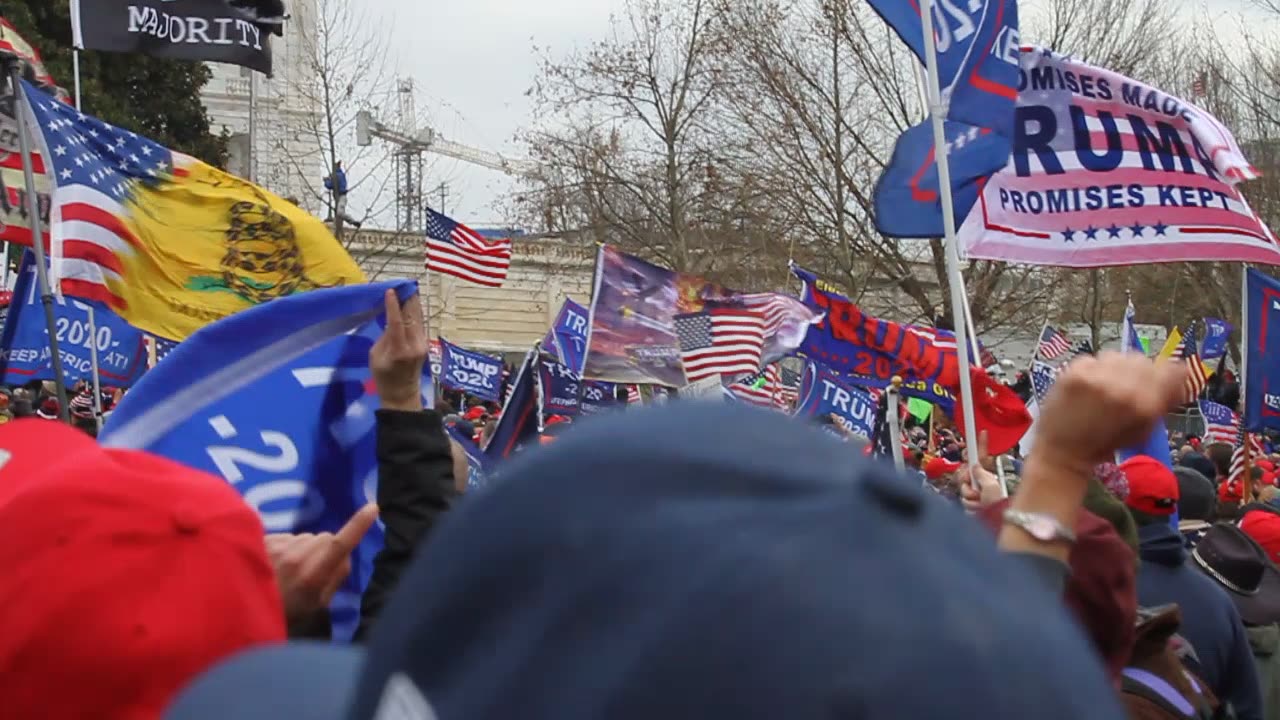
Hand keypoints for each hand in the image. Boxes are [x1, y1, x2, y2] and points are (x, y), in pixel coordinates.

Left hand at [264, 504, 378, 625]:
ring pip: (306, 537)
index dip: (358, 525)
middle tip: (314, 571)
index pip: (340, 545)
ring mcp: (277, 547)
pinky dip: (288, 548)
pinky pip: (288, 537)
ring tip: (290, 571)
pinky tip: (276, 565)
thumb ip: (335, 578)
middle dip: (326, 549)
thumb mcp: (316, 606)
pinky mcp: (263, 540)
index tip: (372, 508)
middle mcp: (295, 557)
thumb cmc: (284, 614)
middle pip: (325, 537)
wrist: (239, 610)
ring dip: (305, 548)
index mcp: (311, 576)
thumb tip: (345, 555)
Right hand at [370, 289, 428, 411]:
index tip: (390, 291)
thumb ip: (384, 336)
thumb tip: (391, 319)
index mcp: (399, 350)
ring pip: (418, 318)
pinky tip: (409, 303)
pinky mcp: (425, 344)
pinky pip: (419, 323)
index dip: (393, 305)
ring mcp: (422, 344)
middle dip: (408, 299)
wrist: (401, 394)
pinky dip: (414, 312)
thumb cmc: (383, 377)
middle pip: (412, 316)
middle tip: (402, 284)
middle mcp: (414, 345)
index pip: (397, 322)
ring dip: (413, 303)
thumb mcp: (375, 356)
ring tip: (406, 289)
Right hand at [959, 431, 1002, 511]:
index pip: (981, 458)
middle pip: (964, 474)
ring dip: (970, 498)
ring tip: (981, 504)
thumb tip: (975, 465)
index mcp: (988, 477)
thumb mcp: (991, 486)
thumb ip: (981, 474)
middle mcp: (981, 485)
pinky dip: (969, 507)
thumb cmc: (1000, 507)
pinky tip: (978, 511)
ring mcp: (976, 497)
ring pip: (962, 490)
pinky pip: (962, 502)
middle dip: (967, 482)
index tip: (984, 432)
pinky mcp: (971, 508)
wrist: (999, 526)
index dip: (981, 444)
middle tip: (975, 489)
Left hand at [1033, 353, 1185, 472]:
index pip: (1172, 370)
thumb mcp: (1142, 429)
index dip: (1170, 374)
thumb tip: (1182, 376)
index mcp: (1145, 405)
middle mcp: (1124, 387)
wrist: (1063, 451)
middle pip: (1144, 360)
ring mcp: (1097, 377)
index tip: (1164, 378)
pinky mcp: (1075, 371)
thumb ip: (1163, 403)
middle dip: (1141, 371)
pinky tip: (1088, 385)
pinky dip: (1094, 369)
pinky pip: (1094, 359)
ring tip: (1106, 385)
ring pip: (1119, 356)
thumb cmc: (1104, 444)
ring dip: (1117, 367)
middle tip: (1129, 386)